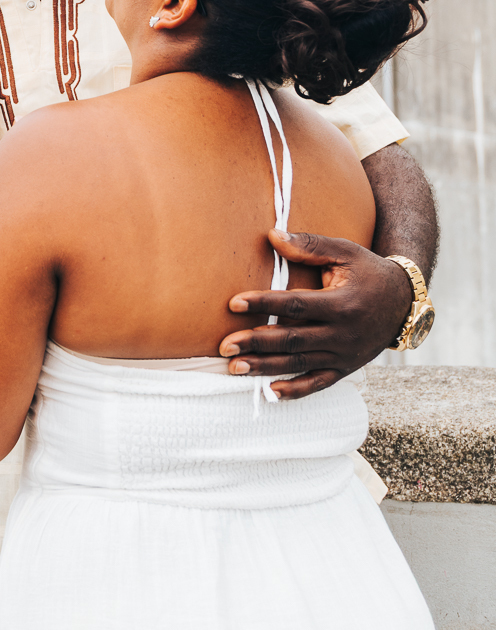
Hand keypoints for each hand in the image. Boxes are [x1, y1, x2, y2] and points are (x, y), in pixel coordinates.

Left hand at [218, 228, 413, 399]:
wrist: (404, 303)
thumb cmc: (368, 272)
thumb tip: (272, 236)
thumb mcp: (345, 252)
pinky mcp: (346, 369)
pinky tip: (270, 393)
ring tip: (235, 368)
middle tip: (224, 346)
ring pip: (300, 364)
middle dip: (256, 343)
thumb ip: (309, 246)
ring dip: (266, 368)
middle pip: (292, 340)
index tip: (233, 303)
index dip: (264, 304)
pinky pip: (318, 383)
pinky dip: (295, 391)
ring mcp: (344, 355)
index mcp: (341, 303)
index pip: (295, 305)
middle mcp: (343, 334)